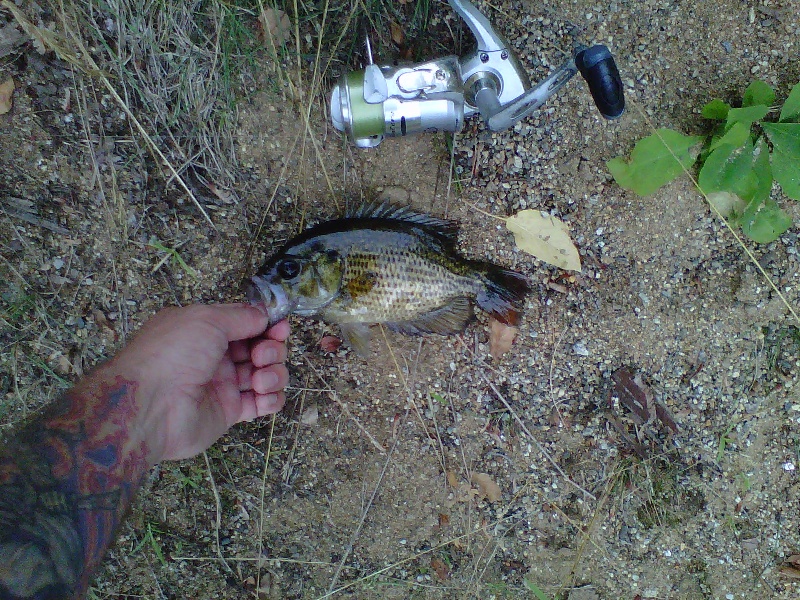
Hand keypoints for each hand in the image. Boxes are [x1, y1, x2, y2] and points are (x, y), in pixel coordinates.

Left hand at [107, 304, 289, 461]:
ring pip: (265, 374)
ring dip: (273, 374)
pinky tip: (263, 396)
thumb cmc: (172, 354)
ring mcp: (223, 385)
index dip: (267, 324)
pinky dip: (271, 399)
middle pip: (260, 348)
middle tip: (261, 356)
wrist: (150, 405)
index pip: (246, 323)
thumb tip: (263, 315)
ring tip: (259, 379)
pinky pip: (261, 403)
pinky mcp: (229, 412)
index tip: (280, 327)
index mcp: (205, 330)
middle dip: (271, 348)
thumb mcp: (207, 320)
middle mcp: (214, 356)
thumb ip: (241, 316)